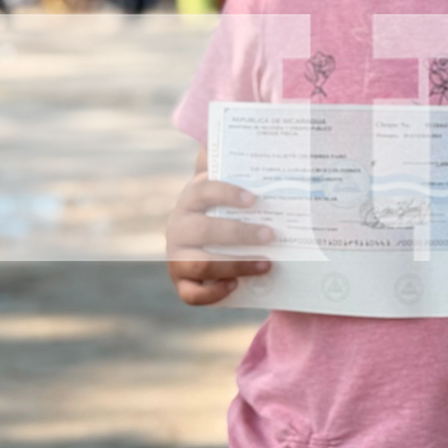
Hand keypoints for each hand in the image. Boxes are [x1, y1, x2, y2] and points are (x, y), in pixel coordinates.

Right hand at [166, 171, 272, 304]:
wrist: (200, 237)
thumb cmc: (224, 209)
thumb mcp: (229, 189)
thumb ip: (239, 172)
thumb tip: (260, 153)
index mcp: (191, 200)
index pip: (204, 191)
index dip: (227, 194)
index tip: (254, 199)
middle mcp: (178, 227)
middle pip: (203, 230)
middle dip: (239, 234)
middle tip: (271, 236)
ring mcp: (176, 256)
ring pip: (200, 264)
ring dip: (235, 265)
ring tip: (267, 264)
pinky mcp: (180, 282)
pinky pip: (191, 294)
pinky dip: (214, 293)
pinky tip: (236, 285)